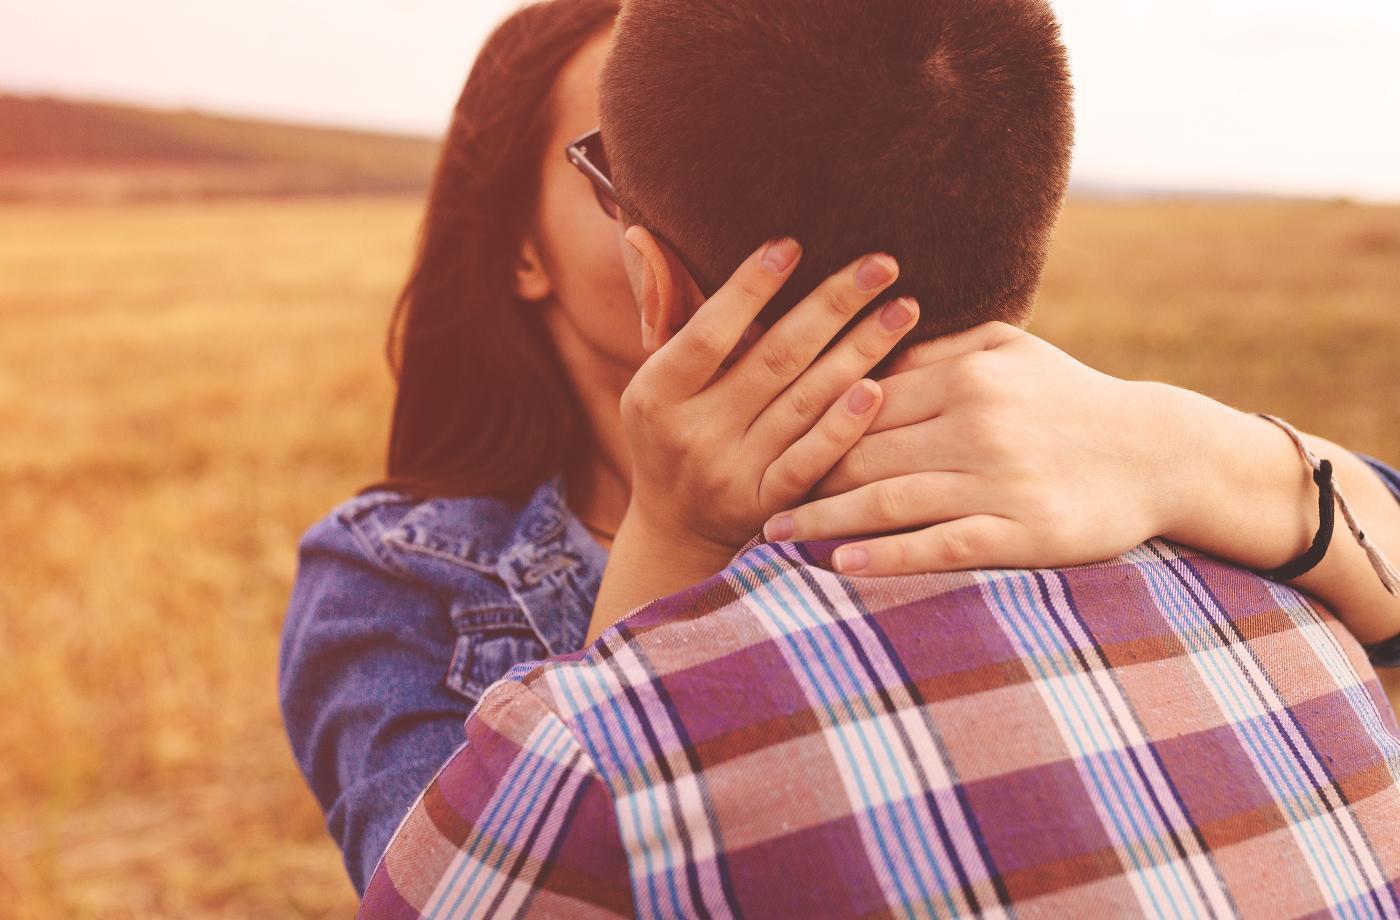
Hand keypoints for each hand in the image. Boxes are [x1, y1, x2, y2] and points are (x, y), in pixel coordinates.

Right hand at [619, 236, 919, 556]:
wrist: (675, 532)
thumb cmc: (671, 432)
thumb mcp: (655, 381)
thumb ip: (668, 314)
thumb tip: (645, 235)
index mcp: (656, 394)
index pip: (709, 333)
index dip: (749, 288)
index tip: (793, 244)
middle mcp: (693, 434)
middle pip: (773, 360)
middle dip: (833, 306)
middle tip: (883, 264)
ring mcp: (732, 474)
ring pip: (804, 403)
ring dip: (860, 351)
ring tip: (904, 309)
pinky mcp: (768, 507)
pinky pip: (811, 463)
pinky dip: (843, 426)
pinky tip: (879, 388)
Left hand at [763, 322, 1170, 574]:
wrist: (1159, 452)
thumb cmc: (1072, 398)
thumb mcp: (1013, 350)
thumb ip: (941, 347)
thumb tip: (867, 351)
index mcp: (966, 375)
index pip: (863, 401)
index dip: (807, 425)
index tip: (759, 442)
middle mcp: (976, 423)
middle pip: (864, 452)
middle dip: (799, 475)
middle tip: (742, 495)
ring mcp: (999, 480)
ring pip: (889, 499)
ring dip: (822, 519)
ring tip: (772, 535)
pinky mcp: (1023, 531)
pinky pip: (940, 545)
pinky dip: (886, 555)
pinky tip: (840, 564)